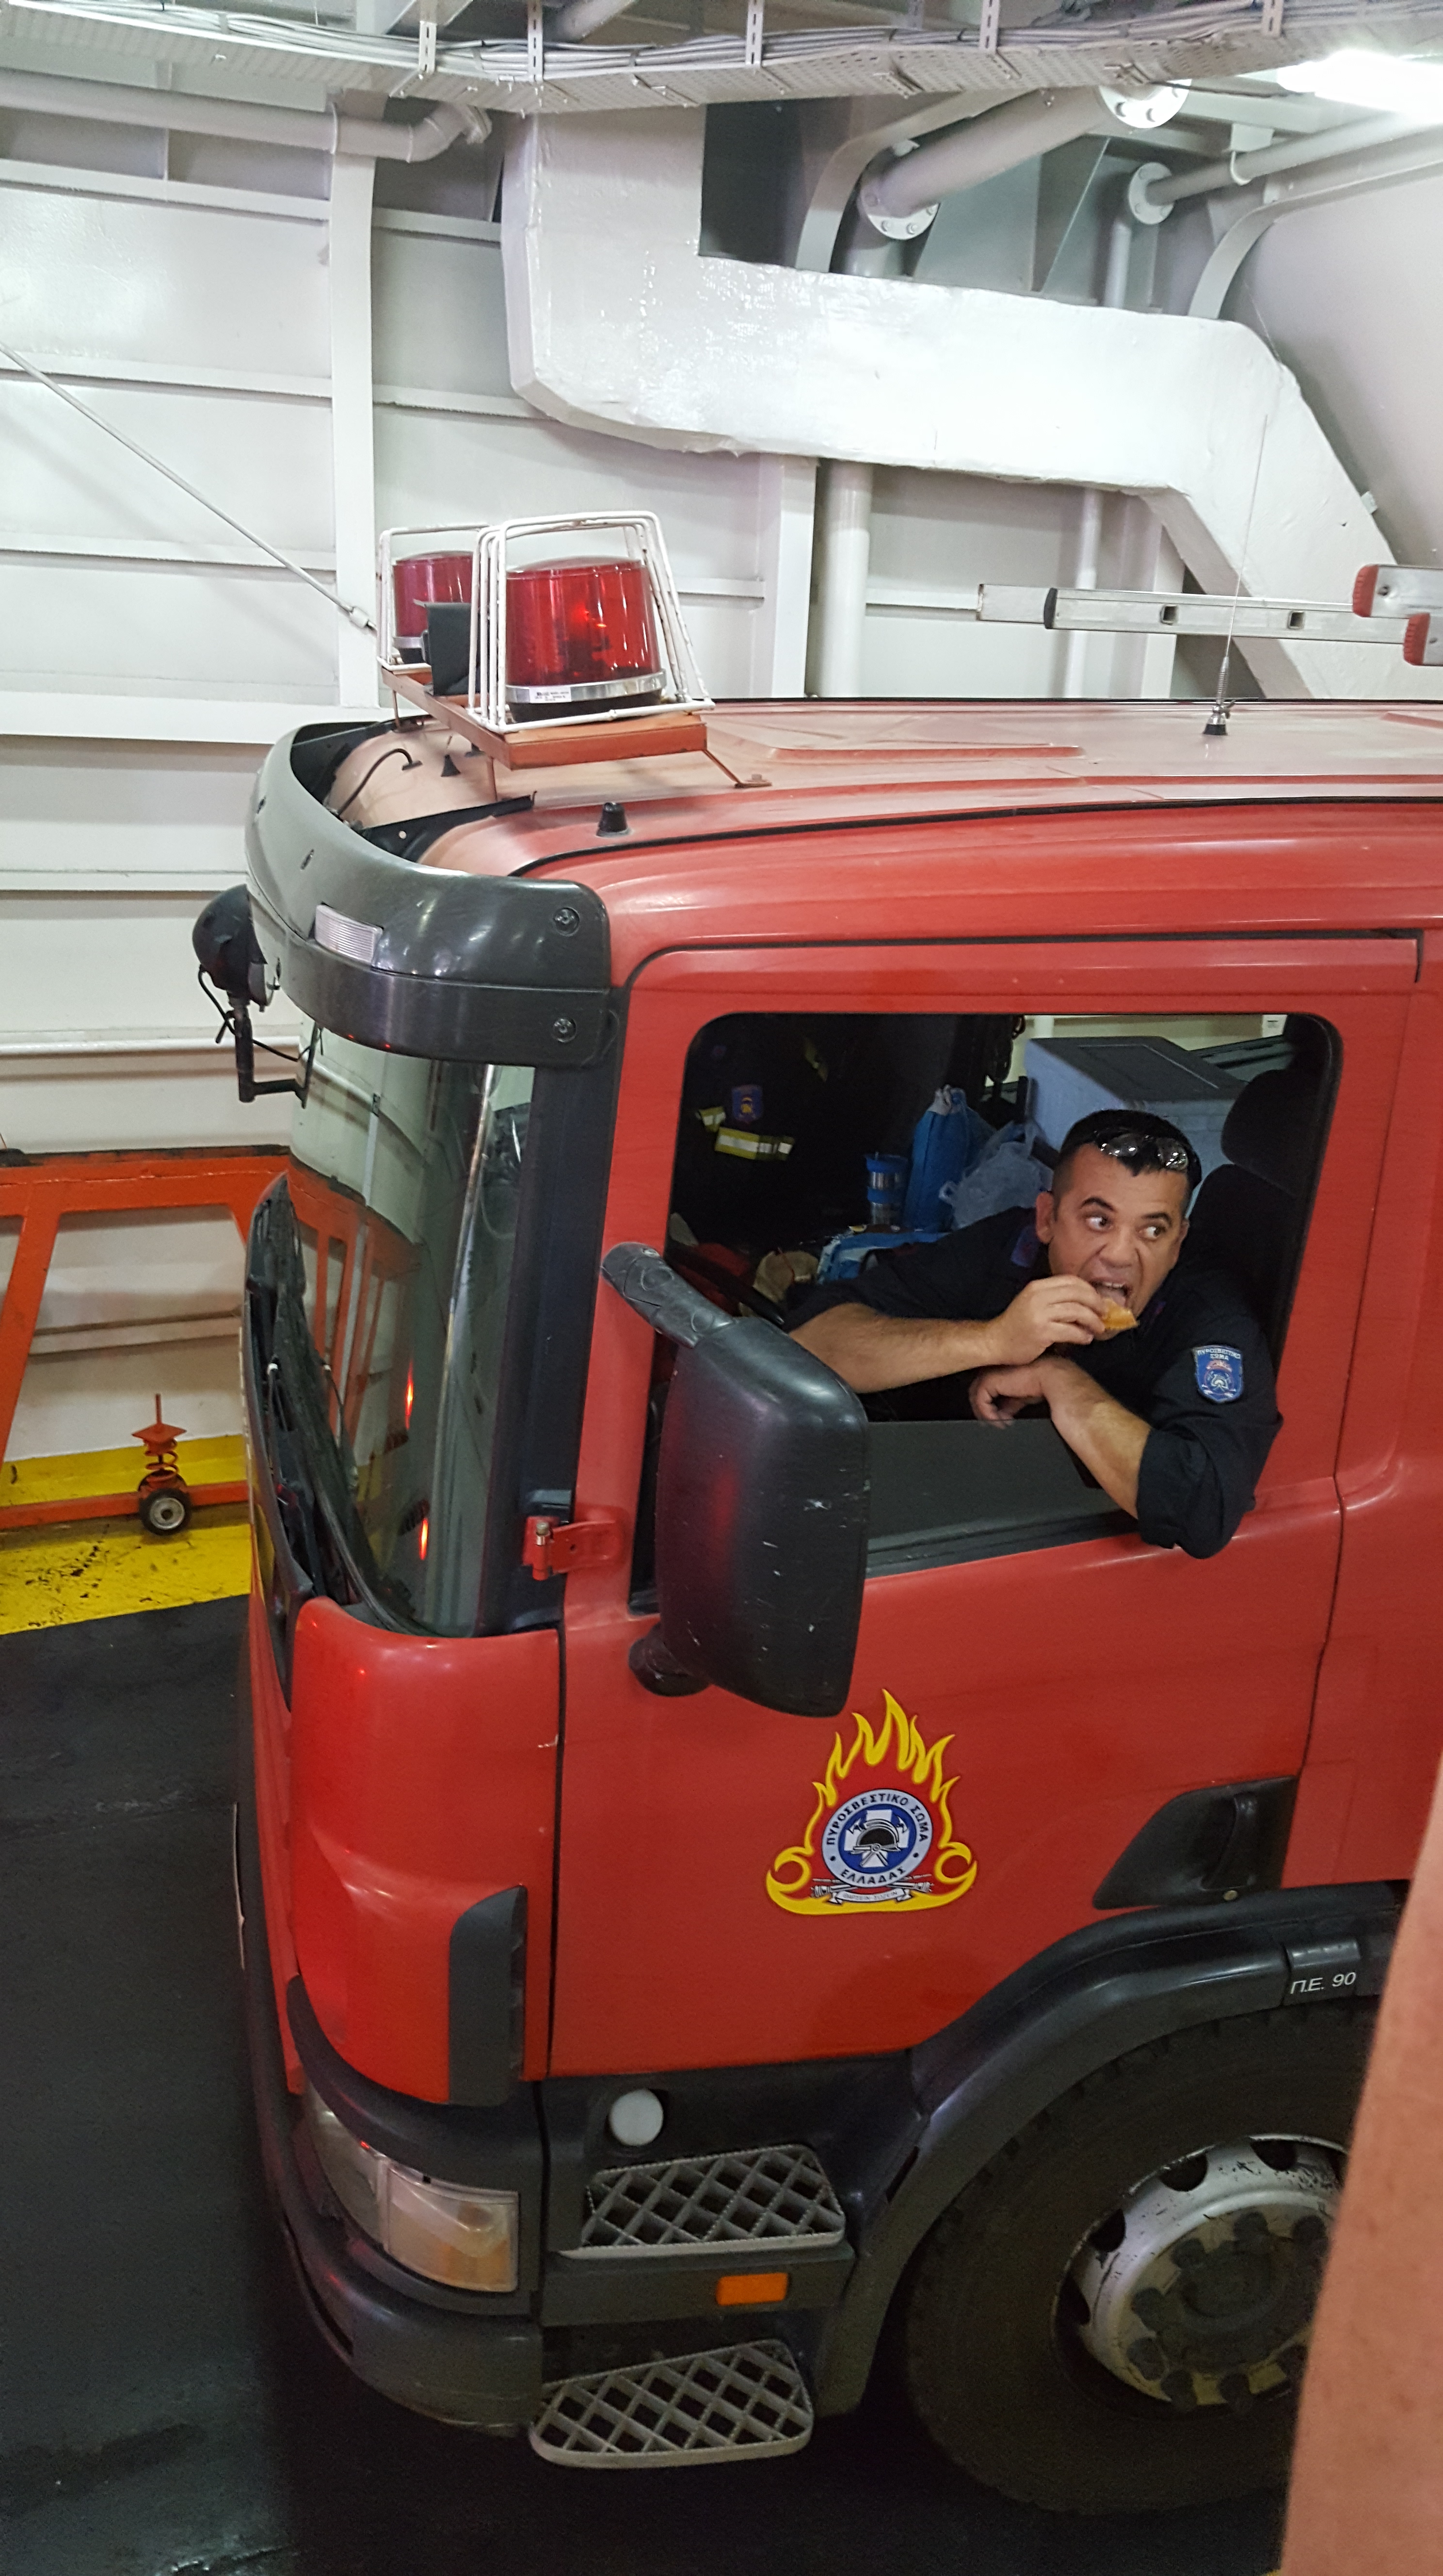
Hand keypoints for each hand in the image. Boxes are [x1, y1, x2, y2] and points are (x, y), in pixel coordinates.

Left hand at [970, 1362, 1049, 1424]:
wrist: (1053, 1380)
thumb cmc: (1046, 1384)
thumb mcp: (1024, 1396)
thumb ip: (1011, 1402)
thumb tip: (1004, 1415)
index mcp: (1003, 1370)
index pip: (987, 1387)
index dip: (989, 1404)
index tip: (999, 1417)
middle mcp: (995, 1368)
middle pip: (979, 1390)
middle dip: (983, 1408)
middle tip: (993, 1422)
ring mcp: (991, 1372)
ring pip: (975, 1394)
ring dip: (984, 1412)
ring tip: (997, 1423)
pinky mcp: (990, 1380)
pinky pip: (980, 1399)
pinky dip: (987, 1413)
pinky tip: (998, 1420)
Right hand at [979, 1276, 1107, 1368]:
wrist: (995, 1342)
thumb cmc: (1016, 1324)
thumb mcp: (1032, 1302)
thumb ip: (1054, 1298)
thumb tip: (1085, 1301)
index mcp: (1037, 1286)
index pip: (1071, 1281)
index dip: (1089, 1290)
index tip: (1098, 1300)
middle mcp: (1038, 1297)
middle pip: (1078, 1294)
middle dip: (1096, 1303)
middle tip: (1104, 1313)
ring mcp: (1039, 1314)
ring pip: (1077, 1312)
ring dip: (1093, 1321)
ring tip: (1098, 1328)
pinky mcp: (1042, 1332)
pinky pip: (1071, 1331)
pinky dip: (1082, 1335)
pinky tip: (1085, 1339)